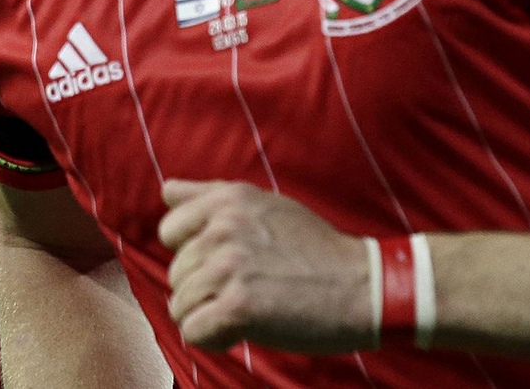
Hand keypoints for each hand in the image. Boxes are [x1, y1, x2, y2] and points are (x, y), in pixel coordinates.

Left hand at [158, 179, 374, 354]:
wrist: (362, 287)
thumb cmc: (315, 250)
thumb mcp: (264, 205)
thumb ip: (209, 197)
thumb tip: (166, 191)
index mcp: (228, 199)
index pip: (170, 230)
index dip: (194, 254)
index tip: (227, 265)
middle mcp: (224, 227)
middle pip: (176, 273)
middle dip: (204, 289)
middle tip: (249, 290)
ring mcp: (230, 266)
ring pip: (180, 305)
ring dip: (209, 316)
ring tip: (249, 310)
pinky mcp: (238, 306)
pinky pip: (193, 331)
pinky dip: (214, 339)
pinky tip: (242, 331)